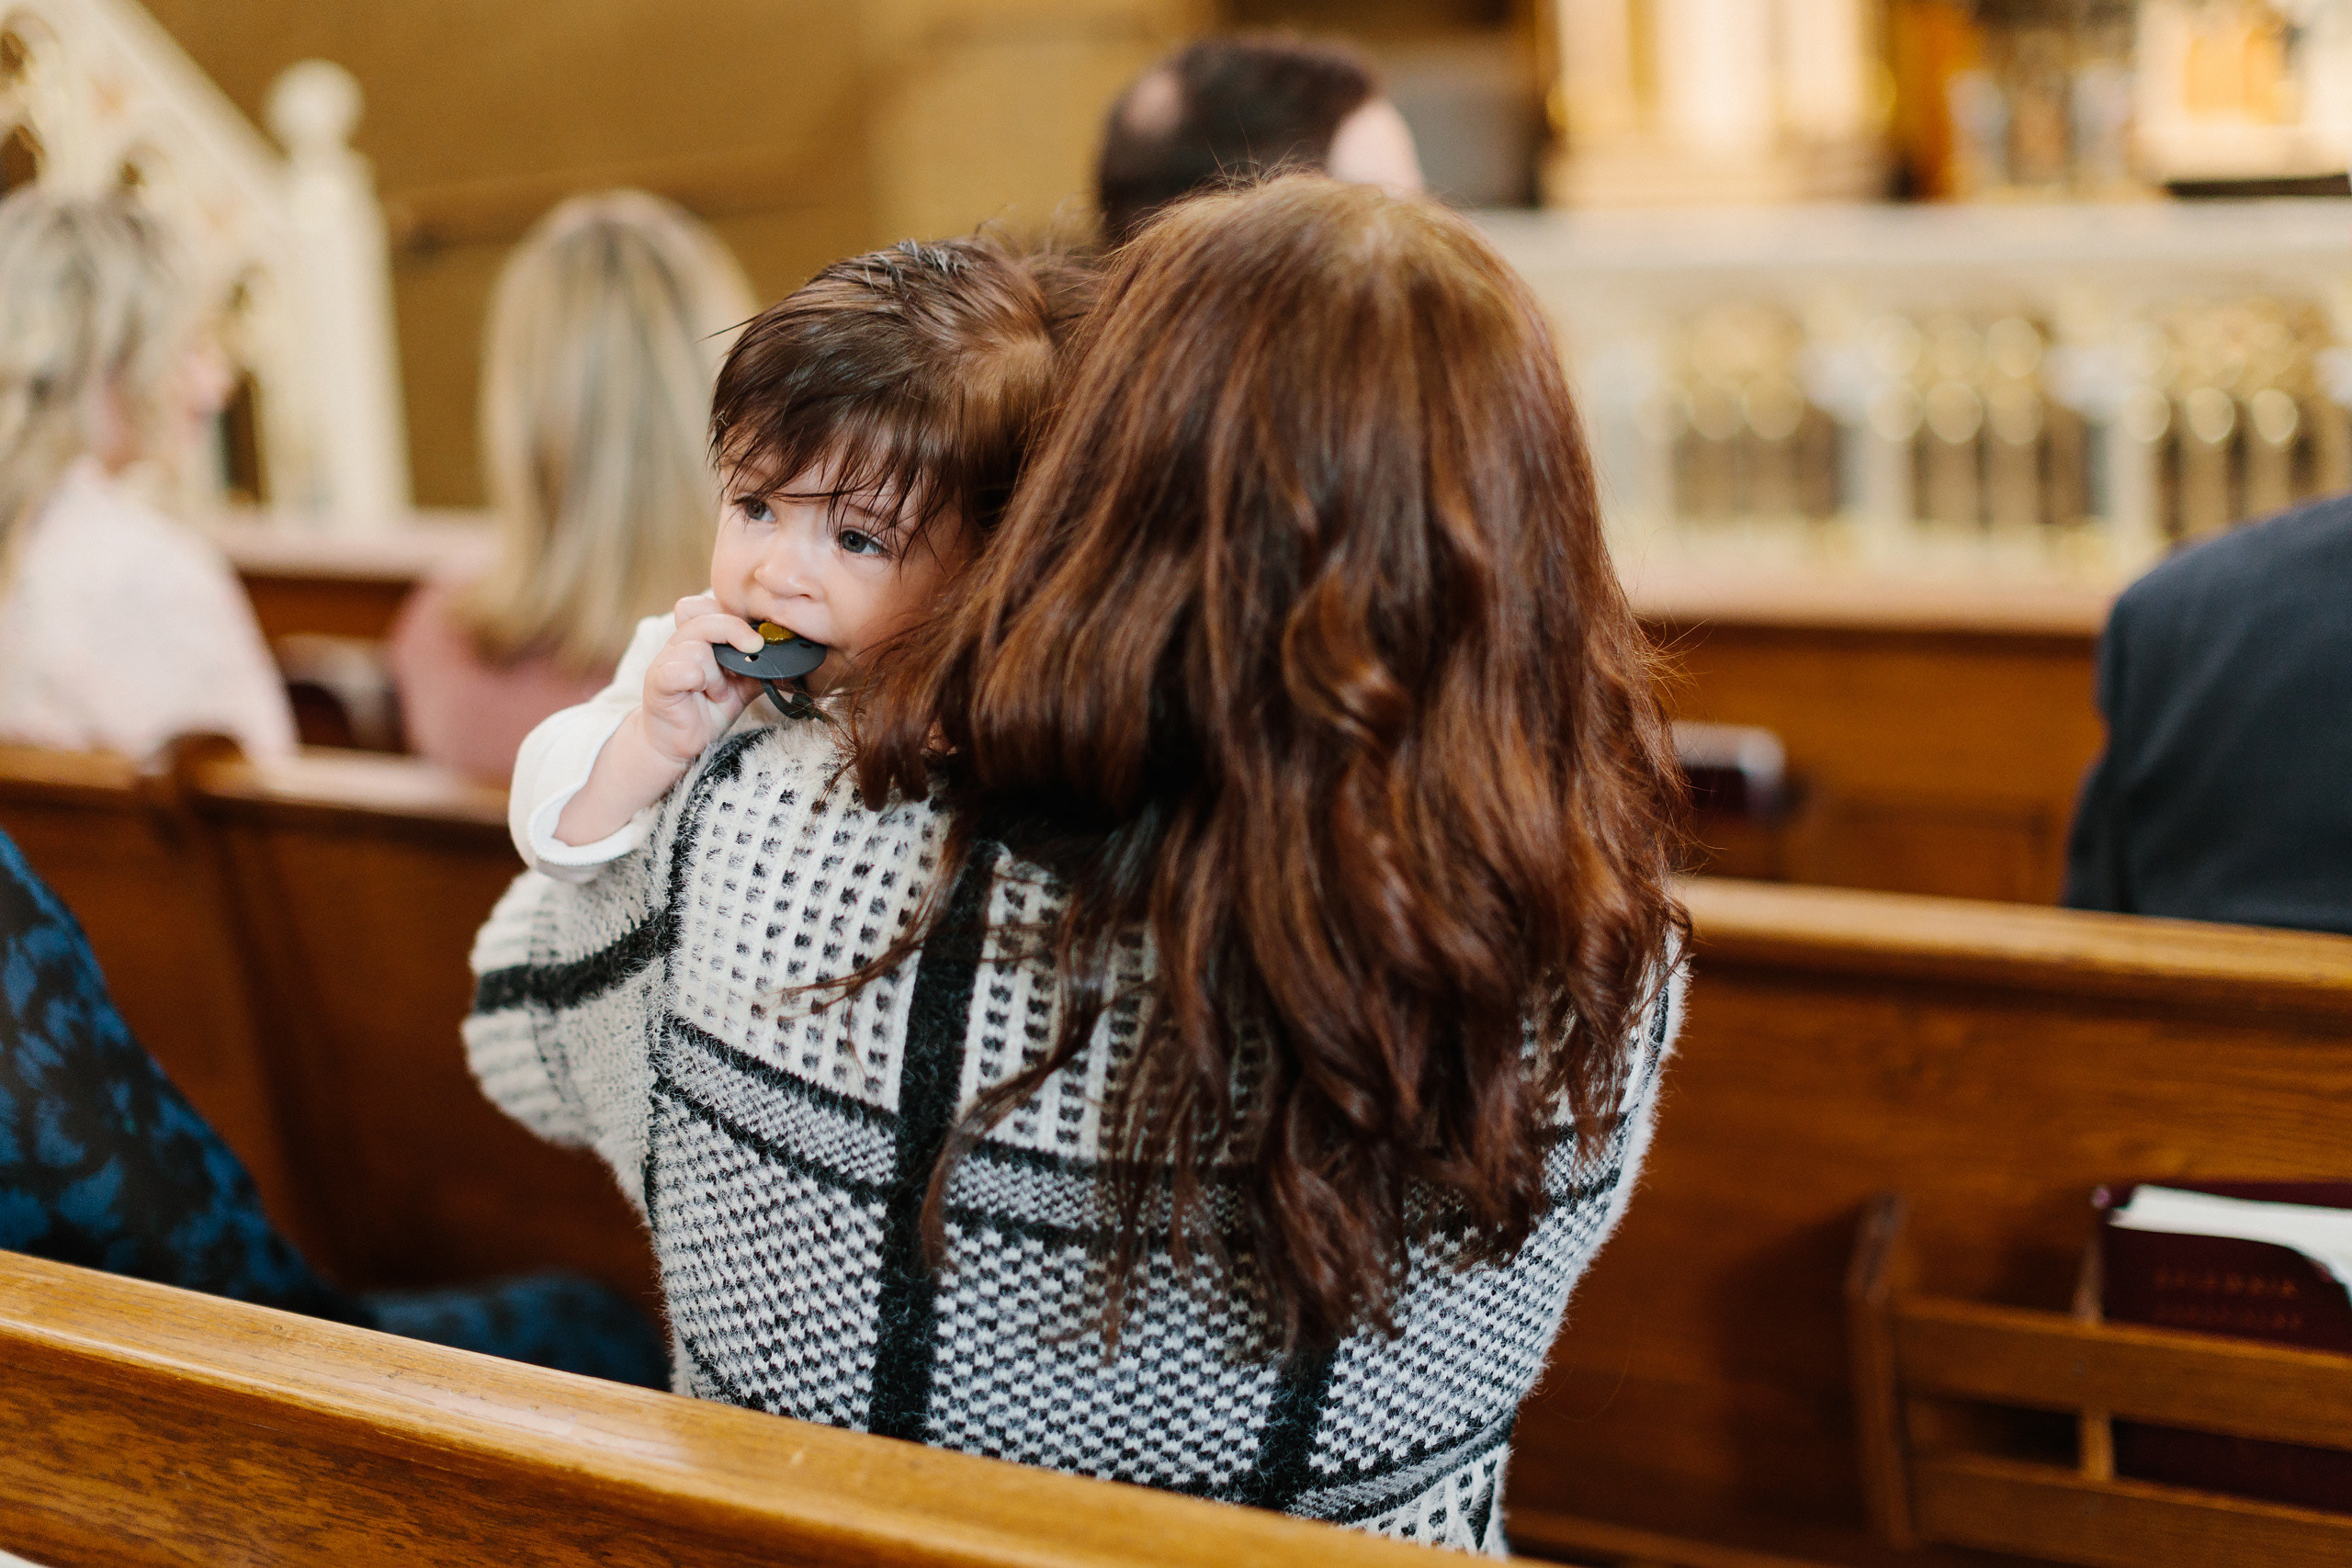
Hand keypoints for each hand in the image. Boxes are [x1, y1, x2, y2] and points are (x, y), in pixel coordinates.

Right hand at [639, 595, 764, 765]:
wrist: (681, 742)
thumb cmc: (708, 709)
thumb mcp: (742, 687)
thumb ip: (760, 670)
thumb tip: (792, 662)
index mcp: (699, 638)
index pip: (706, 605)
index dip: (731, 615)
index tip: (756, 638)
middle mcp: (680, 644)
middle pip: (705, 618)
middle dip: (735, 633)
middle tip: (753, 650)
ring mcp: (666, 661)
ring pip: (697, 648)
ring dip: (716, 674)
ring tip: (717, 693)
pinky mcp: (657, 682)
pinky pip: (678, 670)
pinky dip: (695, 679)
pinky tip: (701, 693)